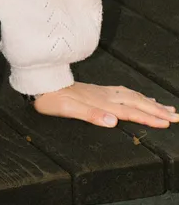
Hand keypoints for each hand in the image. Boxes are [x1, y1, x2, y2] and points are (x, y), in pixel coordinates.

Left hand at [33, 82, 178, 127]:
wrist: (40, 82)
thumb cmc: (52, 99)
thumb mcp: (68, 110)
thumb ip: (91, 114)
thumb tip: (113, 121)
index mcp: (101, 103)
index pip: (130, 111)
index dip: (149, 117)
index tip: (168, 122)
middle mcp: (104, 96)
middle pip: (136, 102)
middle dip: (157, 110)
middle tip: (176, 116)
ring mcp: (101, 91)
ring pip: (132, 96)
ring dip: (150, 102)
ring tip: (165, 107)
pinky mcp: (96, 90)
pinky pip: (123, 92)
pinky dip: (136, 96)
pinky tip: (139, 97)